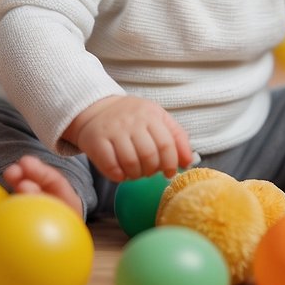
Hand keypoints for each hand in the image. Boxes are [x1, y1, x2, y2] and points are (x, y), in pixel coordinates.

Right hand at [64, 95, 192, 181]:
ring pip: (131, 163)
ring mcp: (113, 131)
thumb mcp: (158, 119)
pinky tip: (121, 173)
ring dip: (136, 175)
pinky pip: (111, 167)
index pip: (167, 145)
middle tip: (149, 172)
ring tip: (135, 172)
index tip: (169, 173)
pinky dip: (119, 176)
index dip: (170, 164)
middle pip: (149, 156)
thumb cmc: (133, 118)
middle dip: (152, 170)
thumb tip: (189, 162)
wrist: (96, 108)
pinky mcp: (96, 141)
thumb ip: (177, 138)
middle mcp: (132, 121)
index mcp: (151, 114)